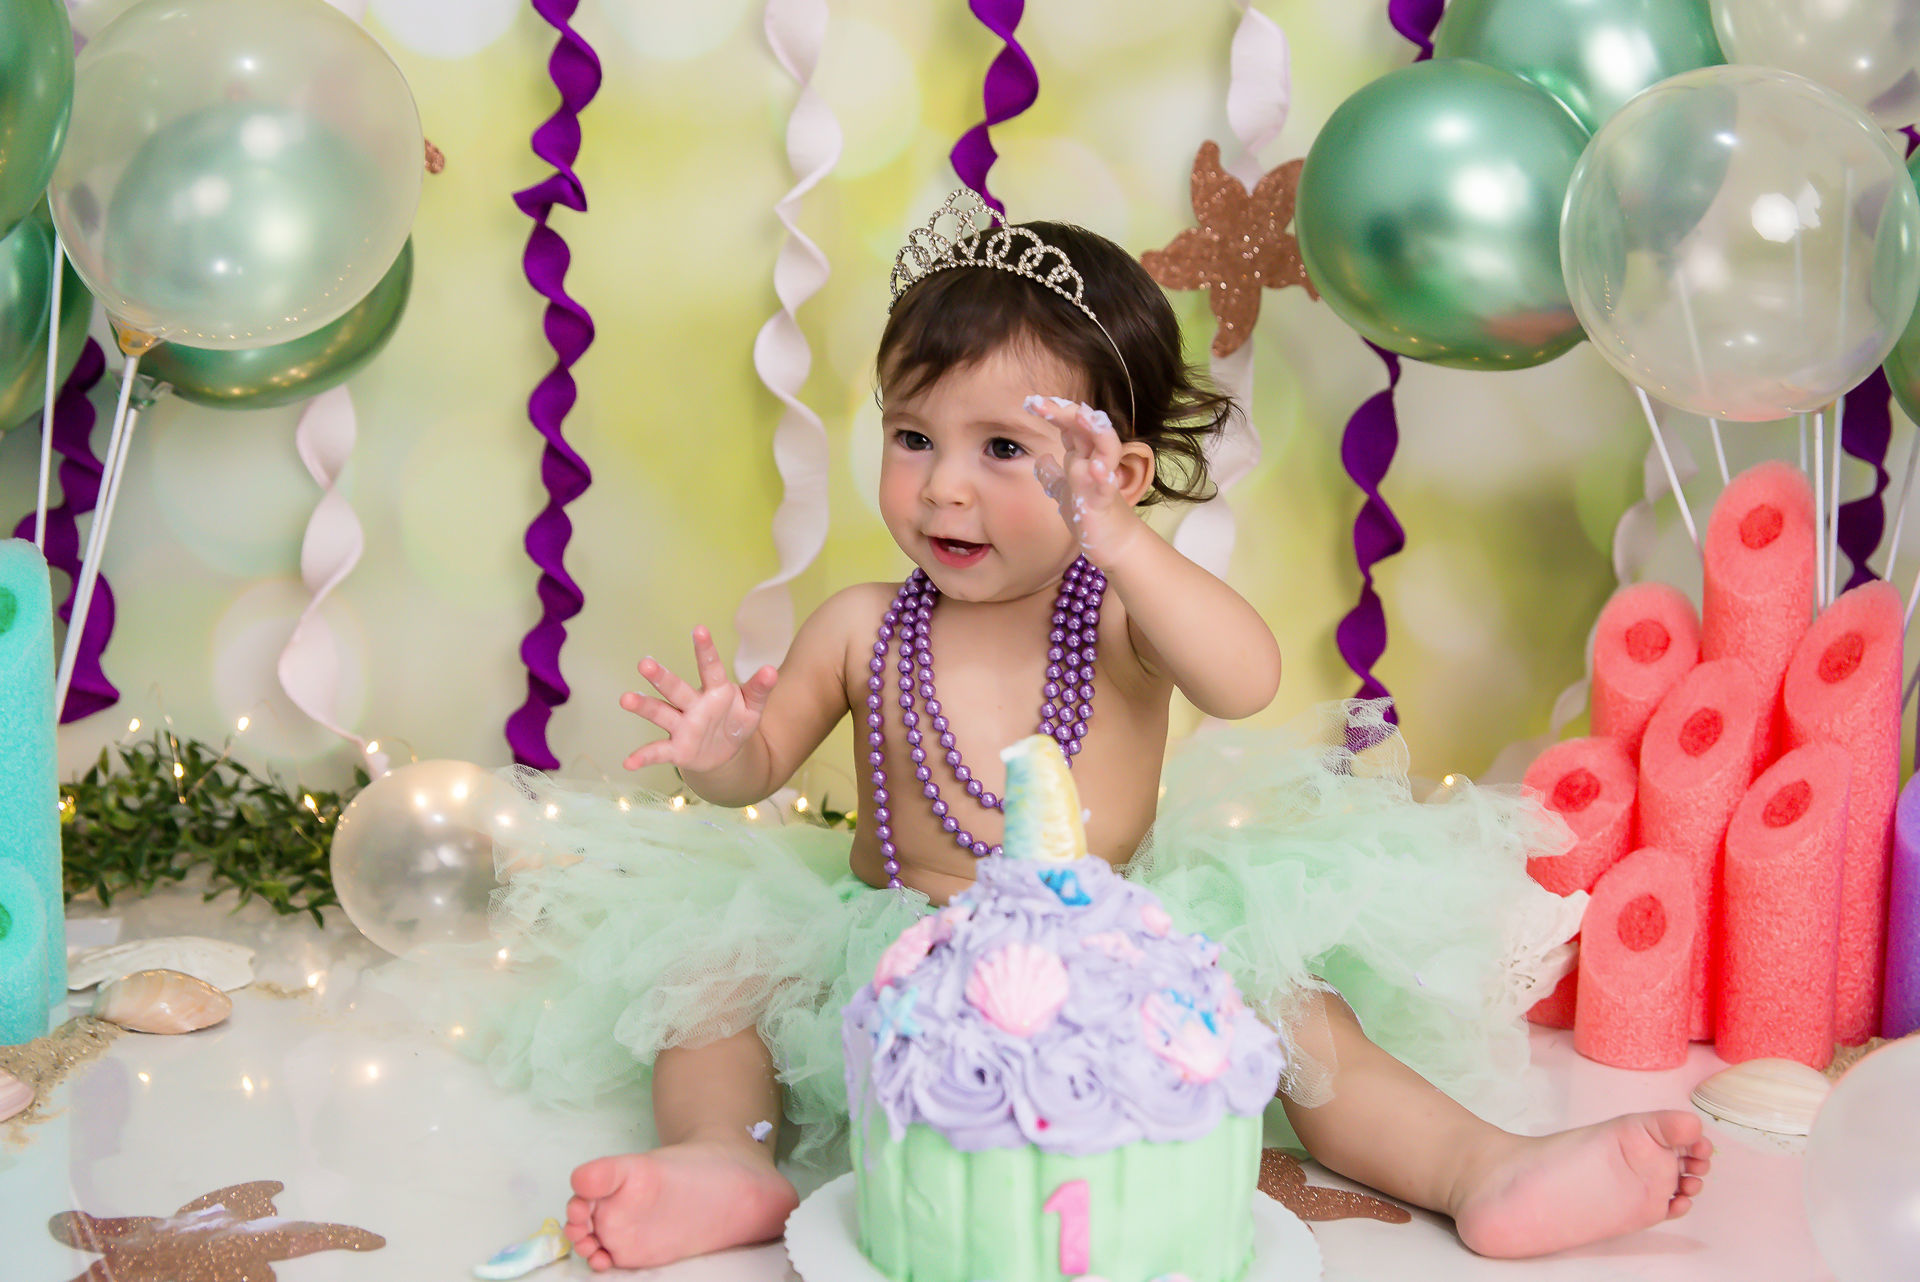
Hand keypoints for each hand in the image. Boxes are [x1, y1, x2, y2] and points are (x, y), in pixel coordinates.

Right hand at [620, 626, 777, 772]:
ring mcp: (682, 726)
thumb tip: (772, 671)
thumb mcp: (753, 706)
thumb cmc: (736, 720)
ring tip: (626, 699)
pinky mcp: (677, 749)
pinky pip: (658, 752)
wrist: (726, 752)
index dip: (705, 650)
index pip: (710, 668)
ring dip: (644, 707)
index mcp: (715, 690)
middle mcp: (693, 705)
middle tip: (645, 663)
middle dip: (661, 678)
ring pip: (661, 713)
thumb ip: (760, 689)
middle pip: (676, 689)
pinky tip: (628, 762)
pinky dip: (643, 757)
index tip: (699, 629)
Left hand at [1025, 395, 1144, 564]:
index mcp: (1081, 456)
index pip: (1070, 425)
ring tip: (1083, 416)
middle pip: (1086, 428)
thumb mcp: (1064, 491)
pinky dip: (1102, 475)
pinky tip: (1093, 467)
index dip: (1053, 411)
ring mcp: (1101, 480)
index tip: (1031, 402)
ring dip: (1097, 431)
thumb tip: (1040, 459)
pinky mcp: (1104, 502)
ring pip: (1106, 448)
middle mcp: (1093, 462)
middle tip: (1040, 403)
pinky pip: (1106, 485)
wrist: (1113, 542)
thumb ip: (1052, 474)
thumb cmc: (1090, 513)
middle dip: (1066, 412)